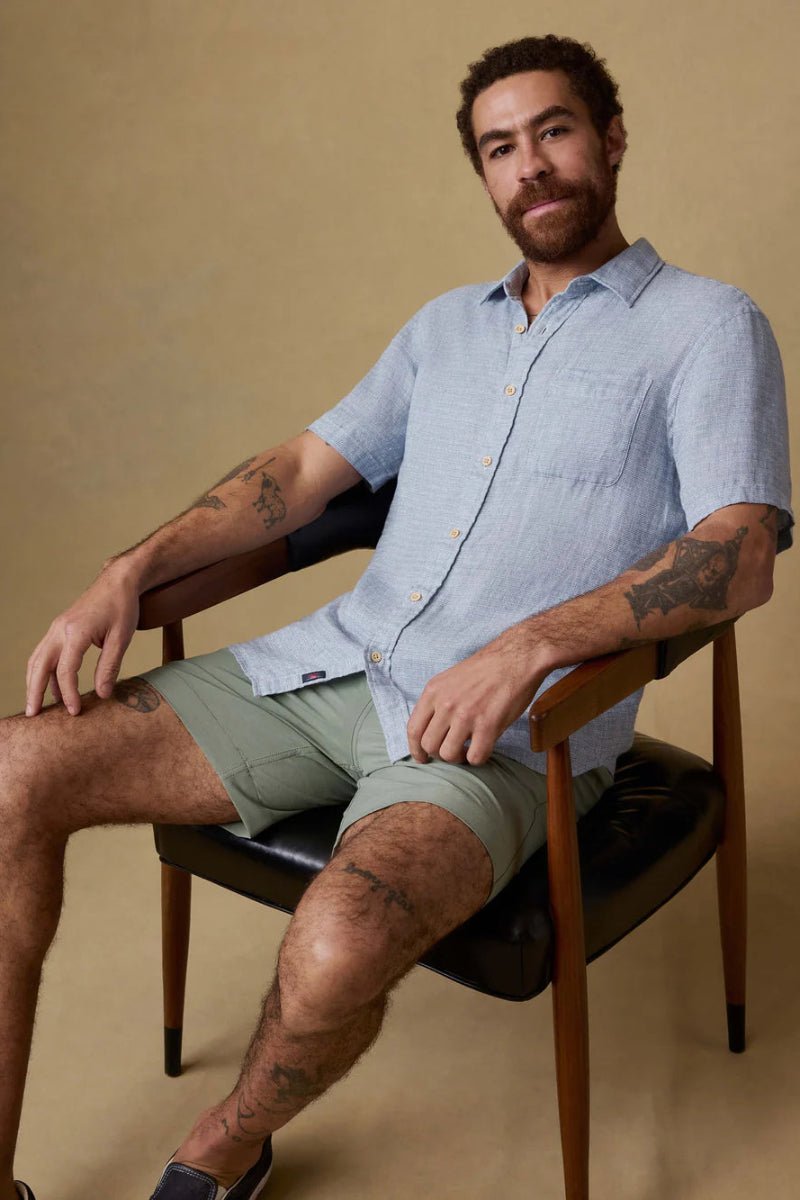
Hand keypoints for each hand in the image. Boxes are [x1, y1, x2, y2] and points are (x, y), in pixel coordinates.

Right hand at [25, 563, 140, 717]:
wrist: (117, 581)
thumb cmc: (122, 607)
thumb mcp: (121, 638)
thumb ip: (109, 667)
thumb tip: (101, 695)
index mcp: (76, 631)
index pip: (65, 669)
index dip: (68, 693)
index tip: (74, 711)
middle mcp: (60, 629)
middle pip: (39, 665)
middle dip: (34, 692)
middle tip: (34, 716)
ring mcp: (57, 628)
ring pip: (37, 659)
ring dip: (34, 683)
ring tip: (37, 706)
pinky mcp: (59, 629)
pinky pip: (45, 653)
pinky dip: (44, 671)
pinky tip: (53, 688)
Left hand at [406, 632, 551, 765]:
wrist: (517, 657)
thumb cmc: (487, 668)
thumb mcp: (451, 679)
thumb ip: (439, 701)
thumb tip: (432, 728)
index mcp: (434, 691)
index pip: (413, 729)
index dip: (415, 749)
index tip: (423, 758)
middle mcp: (446, 704)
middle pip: (429, 745)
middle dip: (439, 754)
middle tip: (453, 751)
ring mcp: (466, 715)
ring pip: (448, 755)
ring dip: (458, 758)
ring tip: (468, 750)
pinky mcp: (488, 725)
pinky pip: (475, 757)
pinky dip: (478, 759)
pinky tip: (483, 748)